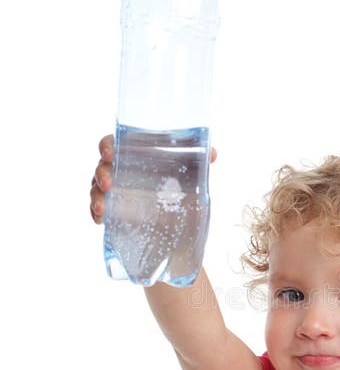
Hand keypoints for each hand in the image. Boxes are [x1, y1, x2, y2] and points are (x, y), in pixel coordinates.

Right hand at [89, 134, 216, 223]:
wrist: (180, 225)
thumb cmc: (179, 189)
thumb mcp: (190, 177)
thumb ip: (198, 163)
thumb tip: (212, 153)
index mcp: (133, 156)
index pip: (113, 144)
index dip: (107, 145)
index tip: (109, 152)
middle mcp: (120, 171)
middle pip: (102, 167)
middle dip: (101, 173)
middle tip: (108, 183)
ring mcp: (115, 192)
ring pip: (96, 189)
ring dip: (96, 197)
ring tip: (102, 208)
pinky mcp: (114, 212)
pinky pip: (99, 210)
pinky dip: (96, 214)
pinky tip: (100, 220)